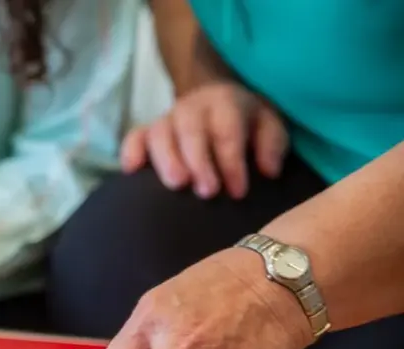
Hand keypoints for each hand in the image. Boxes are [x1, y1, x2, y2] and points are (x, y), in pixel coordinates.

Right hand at [121, 82, 287, 199]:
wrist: (220, 104)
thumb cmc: (246, 123)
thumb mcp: (269, 127)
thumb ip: (272, 145)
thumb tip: (268, 170)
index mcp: (225, 102)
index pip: (226, 130)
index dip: (231, 161)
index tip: (238, 192)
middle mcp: (192, 106)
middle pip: (190, 130)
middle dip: (199, 161)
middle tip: (207, 192)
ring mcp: (167, 118)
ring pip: (160, 133)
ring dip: (167, 159)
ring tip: (176, 185)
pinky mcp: (148, 131)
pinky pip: (134, 137)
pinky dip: (131, 152)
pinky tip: (132, 171)